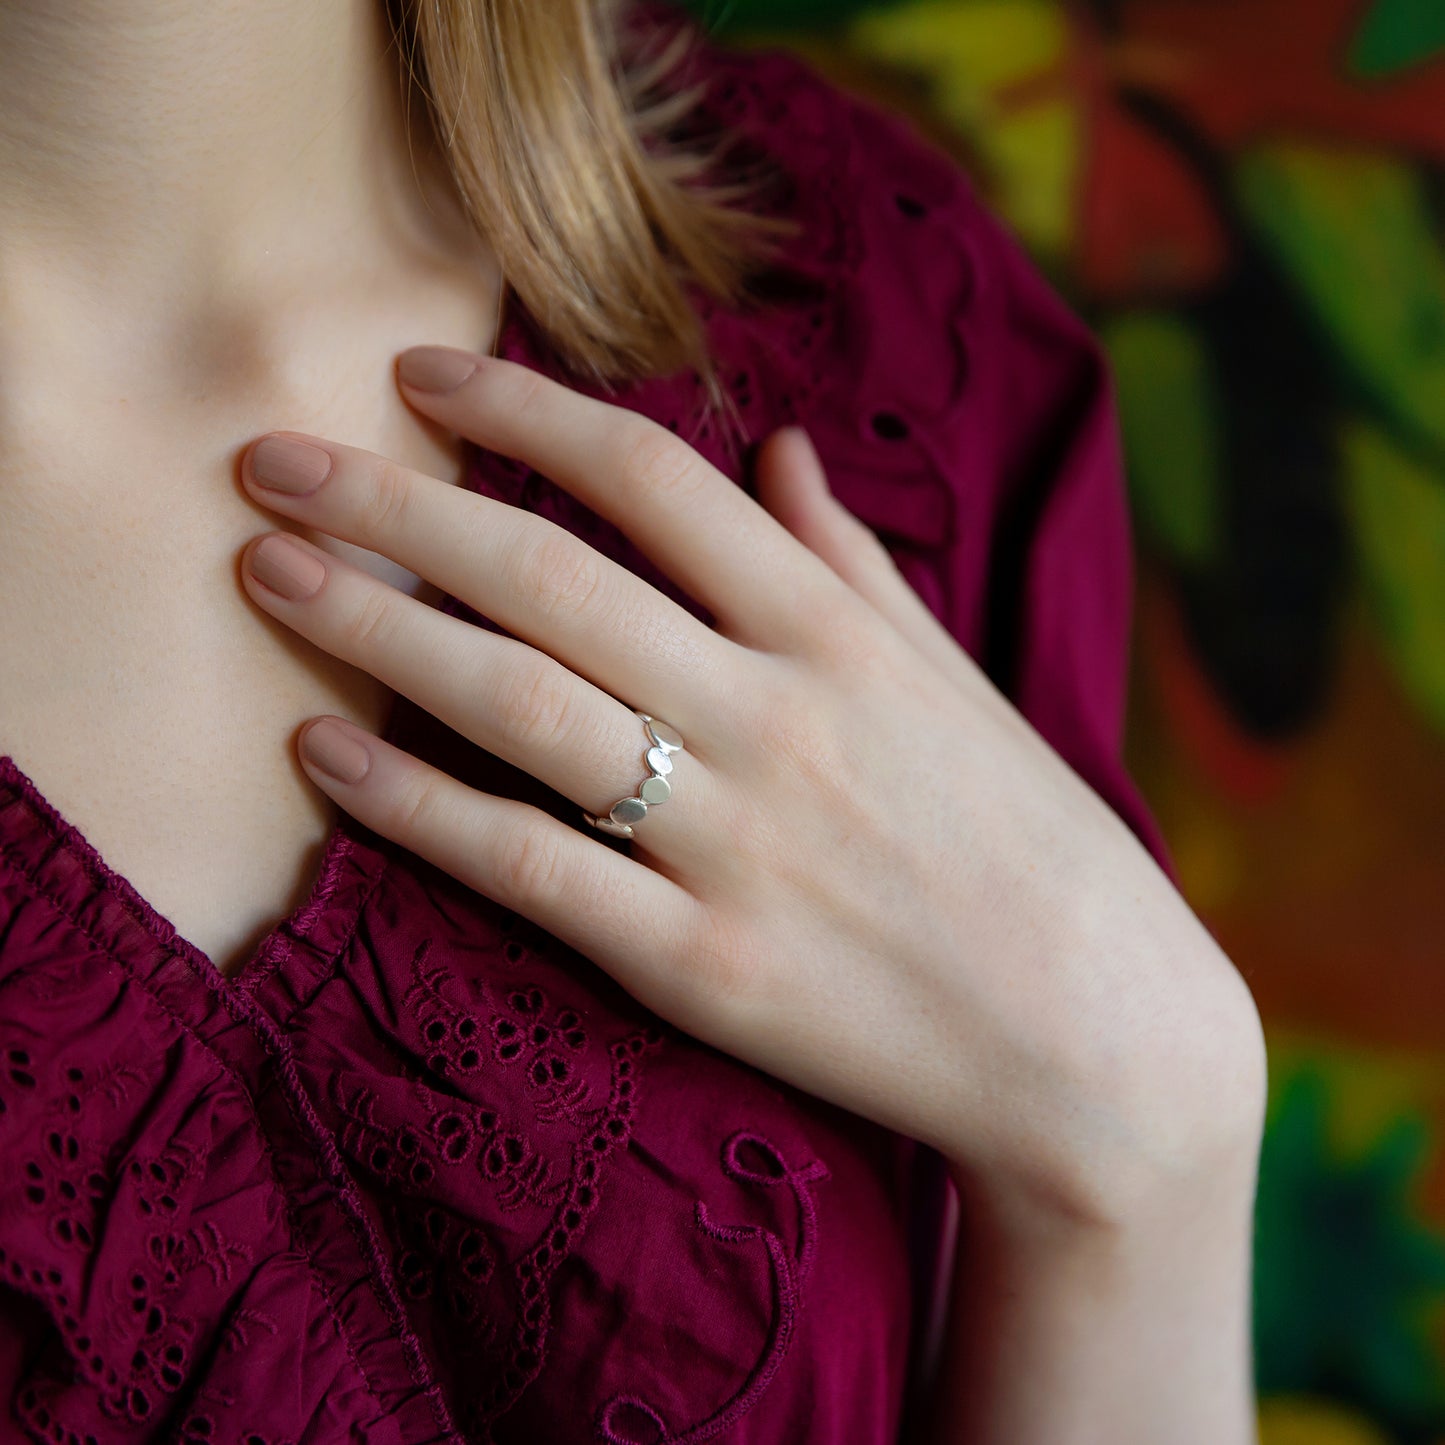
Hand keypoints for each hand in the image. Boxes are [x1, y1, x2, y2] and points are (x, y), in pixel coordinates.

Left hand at [237, 345, 1264, 1236]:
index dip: (522, 412)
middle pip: (551, 575)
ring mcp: (735, 842)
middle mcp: (777, 715)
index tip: (418, 376)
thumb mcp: (952, 681)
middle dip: (393, 502)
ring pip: (519, 705)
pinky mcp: (700, 963)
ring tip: (268, 574)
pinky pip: (527, 866)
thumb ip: (850, 560)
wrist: (1094, 1036)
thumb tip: (778, 445)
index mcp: (841, 632)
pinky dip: (413, 806)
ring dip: (376, 629)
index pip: (654, 478)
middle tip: (267, 457)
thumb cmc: (1026, 842)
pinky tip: (322, 750)